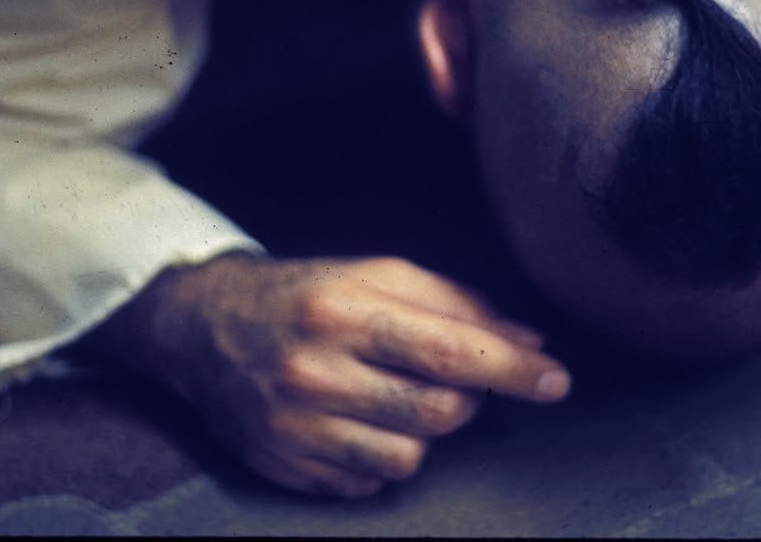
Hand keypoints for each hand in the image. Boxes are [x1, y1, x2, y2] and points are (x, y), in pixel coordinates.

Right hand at [92, 253, 570, 497]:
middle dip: (467, 400)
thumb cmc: (309, 295)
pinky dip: (381, 457)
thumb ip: (458, 305)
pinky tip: (360, 422)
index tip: (556, 380)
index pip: (447, 350)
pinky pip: (369, 484)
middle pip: (438, 412)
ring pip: (409, 458)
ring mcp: (295, 425)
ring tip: (396, 397)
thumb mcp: (377, 275)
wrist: (204, 327)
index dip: (511, 370)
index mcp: (343, 308)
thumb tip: (531, 344)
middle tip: (453, 378)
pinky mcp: (283, 466)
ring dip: (424, 431)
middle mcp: (314, 369)